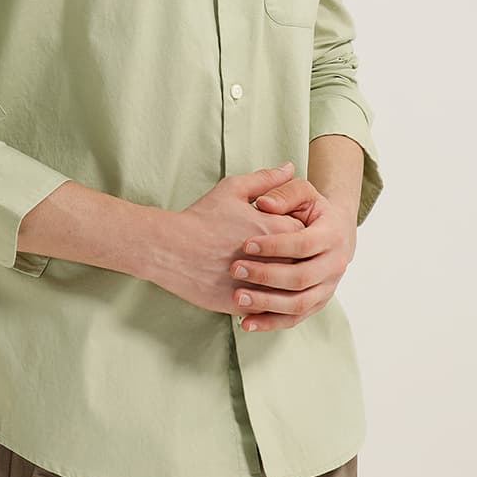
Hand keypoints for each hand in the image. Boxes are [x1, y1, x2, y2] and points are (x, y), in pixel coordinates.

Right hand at [144, 163, 306, 315]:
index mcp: (276, 230)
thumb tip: (289, 167)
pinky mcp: (244, 305)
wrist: (170, 249)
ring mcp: (260, 286)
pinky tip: (254, 290)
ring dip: (281, 283)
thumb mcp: (234, 189)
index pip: (307, 234)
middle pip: (301, 263)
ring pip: (286, 290)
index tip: (282, 230)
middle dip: (293, 259)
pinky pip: (266, 308)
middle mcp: (274, 260)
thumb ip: (266, 179)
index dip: (296, 232)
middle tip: (275, 254)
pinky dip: (264, 301)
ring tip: (264, 271)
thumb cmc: (201, 217)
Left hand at [229, 175, 357, 330]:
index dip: (275, 245)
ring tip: (237, 298)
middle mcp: (335, 264)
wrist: (334, 231)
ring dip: (266, 303)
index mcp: (332, 234)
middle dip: (266, 275)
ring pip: (298, 304)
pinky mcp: (316, 303)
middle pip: (301, 278)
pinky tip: (245, 323)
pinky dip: (270, 323)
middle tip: (235, 269)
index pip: (303, 244)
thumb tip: (264, 204)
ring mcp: (327, 288)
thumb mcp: (301, 192)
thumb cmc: (310, 208)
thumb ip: (283, 192)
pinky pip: (294, 319)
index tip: (245, 244)